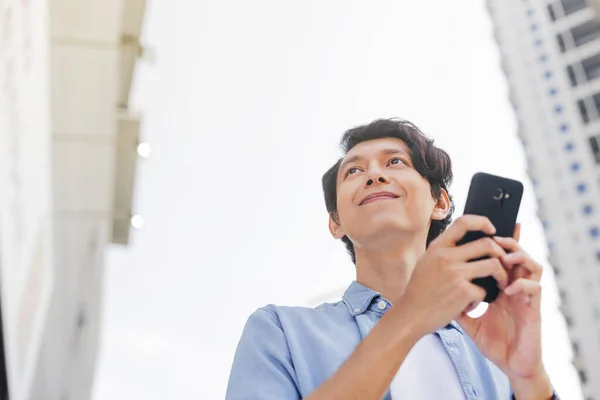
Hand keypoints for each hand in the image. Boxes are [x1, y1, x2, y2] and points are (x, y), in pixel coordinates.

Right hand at [397, 215, 508, 335]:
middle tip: (503, 262)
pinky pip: (485, 290)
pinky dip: (482, 298)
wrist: (411, 314)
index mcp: (437, 247)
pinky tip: (472, 304)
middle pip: (487, 244)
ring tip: (499, 283)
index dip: (482, 222)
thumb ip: (444, 251)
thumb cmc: (419, 290)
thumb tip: (466, 241)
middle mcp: (446, 256)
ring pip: (493, 265)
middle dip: (501, 253)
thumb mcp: (426, 262)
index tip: (492, 230)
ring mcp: (455, 273)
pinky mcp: (463, 291)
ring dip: (502, 274)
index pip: (464, 222)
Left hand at [456, 224, 550, 392]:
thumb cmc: (494, 342)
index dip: (494, 244)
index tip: (479, 233)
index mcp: (501, 286)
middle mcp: (515, 288)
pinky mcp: (535, 309)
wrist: (510, 365)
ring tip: (504, 258)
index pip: (499, 259)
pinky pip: (536, 289)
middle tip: (493, 238)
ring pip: (533, 265)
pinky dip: (523, 284)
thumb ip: (457, 303)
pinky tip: (509, 288)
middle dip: (507, 242)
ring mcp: (526, 297)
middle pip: (517, 255)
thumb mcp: (468, 320)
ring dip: (520, 257)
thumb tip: (435, 289)